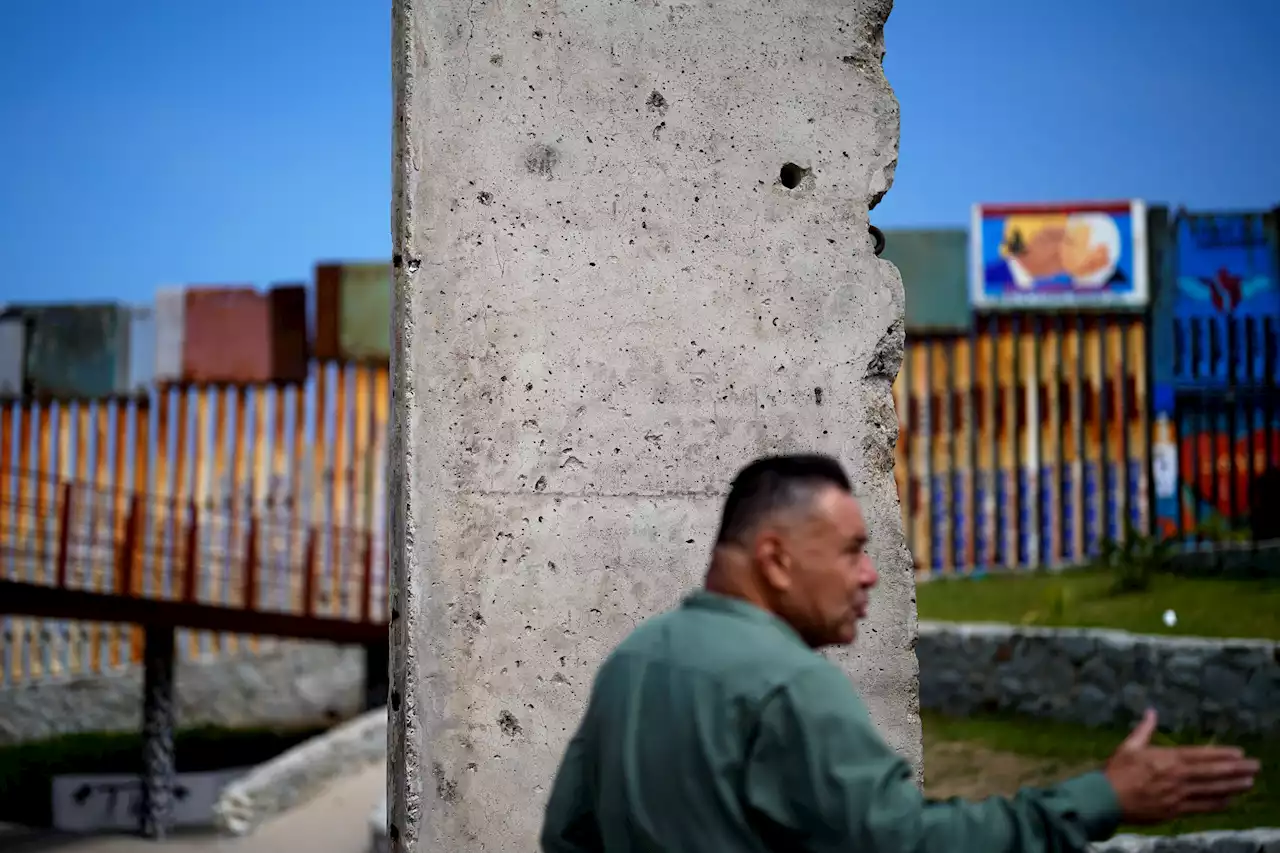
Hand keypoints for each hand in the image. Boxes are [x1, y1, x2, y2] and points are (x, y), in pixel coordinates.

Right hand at [1104, 709, 1259, 824]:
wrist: (1106, 798)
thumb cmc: (1117, 771)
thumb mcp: (1129, 746)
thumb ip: (1144, 730)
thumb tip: (1151, 711)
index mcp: (1166, 758)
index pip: (1201, 755)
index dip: (1222, 754)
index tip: (1239, 753)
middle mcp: (1177, 776)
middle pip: (1212, 772)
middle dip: (1236, 769)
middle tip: (1255, 767)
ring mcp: (1178, 795)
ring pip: (1211, 790)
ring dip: (1232, 786)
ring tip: (1249, 782)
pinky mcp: (1175, 810)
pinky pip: (1201, 807)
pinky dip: (1217, 804)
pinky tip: (1229, 800)